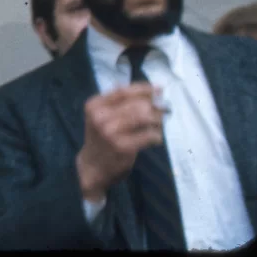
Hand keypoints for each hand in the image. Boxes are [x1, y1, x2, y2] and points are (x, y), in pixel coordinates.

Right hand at [76, 82, 165, 201]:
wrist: (93, 167)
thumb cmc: (101, 139)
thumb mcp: (101, 117)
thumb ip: (118, 103)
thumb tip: (148, 90)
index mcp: (94, 105)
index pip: (122, 91)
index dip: (143, 89)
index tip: (159, 89)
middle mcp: (100, 116)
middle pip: (136, 104)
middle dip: (154, 106)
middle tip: (164, 110)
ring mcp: (111, 132)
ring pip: (144, 117)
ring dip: (157, 120)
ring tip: (159, 125)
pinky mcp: (123, 147)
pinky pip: (148, 135)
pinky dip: (157, 135)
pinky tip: (155, 138)